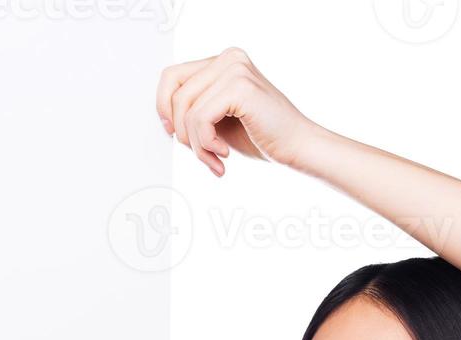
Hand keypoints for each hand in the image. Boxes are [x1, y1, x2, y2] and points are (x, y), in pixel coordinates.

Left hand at [155, 47, 318, 175]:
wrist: (298, 147)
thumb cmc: (262, 136)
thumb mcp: (219, 118)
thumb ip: (195, 109)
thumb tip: (164, 117)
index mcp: (223, 61)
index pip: (171, 76)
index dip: (163, 107)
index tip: (174, 134)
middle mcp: (228, 58)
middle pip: (175, 93)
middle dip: (182, 132)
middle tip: (201, 153)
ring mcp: (234, 69)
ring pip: (186, 110)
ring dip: (197, 145)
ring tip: (215, 159)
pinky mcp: (240, 87)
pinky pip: (200, 119)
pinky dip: (206, 143)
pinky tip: (224, 154)